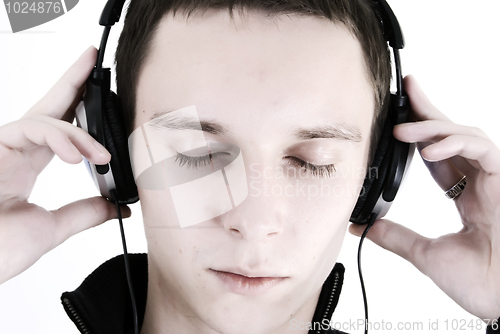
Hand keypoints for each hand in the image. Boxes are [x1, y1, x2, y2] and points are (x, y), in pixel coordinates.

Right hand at [0, 46, 130, 284]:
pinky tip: (76, 156)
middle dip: (72, 80)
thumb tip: (118, 207)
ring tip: (100, 155)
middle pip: (47, 106)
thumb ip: (84, 213)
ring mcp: (1, 146)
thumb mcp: (51, 229)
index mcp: (27, 164)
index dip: (78, 111)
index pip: (58, 128)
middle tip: (93, 57)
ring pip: (43, 117)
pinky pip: (30, 128)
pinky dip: (58, 138)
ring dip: (78, 133)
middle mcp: (15, 150)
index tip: (105, 100)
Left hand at [349, 75, 499, 320]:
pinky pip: (482, 148)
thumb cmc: (481, 283)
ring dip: (433, 127)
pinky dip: (455, 143)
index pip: (439, 155)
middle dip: (428, 111)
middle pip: (452, 135)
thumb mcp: (426, 255)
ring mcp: (496, 179)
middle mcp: (482, 182)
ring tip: (401, 130)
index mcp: (467, 196)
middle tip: (406, 89)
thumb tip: (362, 228)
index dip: (420, 136)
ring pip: (467, 134)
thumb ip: (396, 237)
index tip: (397, 120)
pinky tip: (430, 149)